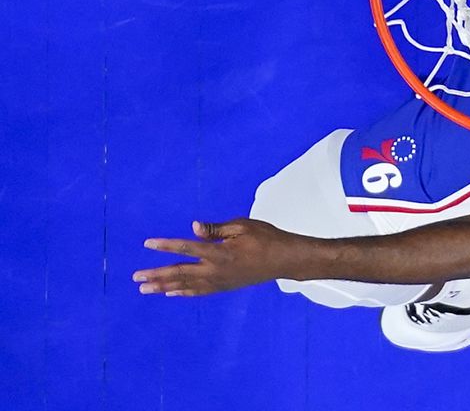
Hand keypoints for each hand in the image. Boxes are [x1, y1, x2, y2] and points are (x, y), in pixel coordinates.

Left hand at [133, 219, 295, 296]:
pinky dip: (183, 292)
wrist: (285, 260)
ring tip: (145, 289)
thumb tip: (193, 227)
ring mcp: (219, 281)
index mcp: (218, 253)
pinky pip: (199, 291)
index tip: (147, 243)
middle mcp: (215, 270)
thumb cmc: (266, 238)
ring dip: (164, 286)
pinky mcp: (225, 286)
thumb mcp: (242, 226)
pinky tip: (171, 293)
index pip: (186, 248)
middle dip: (156, 274)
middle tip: (136, 278)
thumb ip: (216, 229)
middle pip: (179, 273)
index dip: (165, 245)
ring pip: (185, 285)